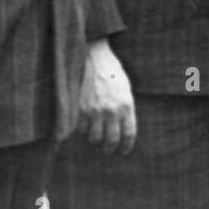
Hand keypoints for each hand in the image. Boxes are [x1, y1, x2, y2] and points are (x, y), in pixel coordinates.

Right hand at [77, 39, 136, 154]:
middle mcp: (112, 110)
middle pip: (111, 139)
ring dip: (95, 139)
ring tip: (95, 136)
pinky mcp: (80, 109)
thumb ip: (125, 108)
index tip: (124, 150)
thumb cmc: (112, 72)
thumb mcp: (125, 89)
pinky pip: (80, 128)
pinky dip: (82, 129)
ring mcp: (95, 111)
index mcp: (127, 105)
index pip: (129, 133)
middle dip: (110, 148)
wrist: (95, 58)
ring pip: (94, 137)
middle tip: (108, 149)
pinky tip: (84, 125)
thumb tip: (122, 126)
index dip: (127, 145)